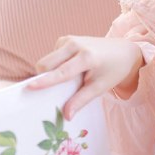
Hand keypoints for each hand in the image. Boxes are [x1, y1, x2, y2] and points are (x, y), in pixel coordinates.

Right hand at [27, 36, 143, 118]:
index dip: (45, 81)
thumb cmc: (113, 70)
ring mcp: (69, 39)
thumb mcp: (100, 87)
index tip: (30, 87)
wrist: (124, 51)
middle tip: (54, 90)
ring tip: (71, 78)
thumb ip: (81, 100)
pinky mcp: (65, 39)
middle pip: (46, 64)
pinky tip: (71, 68)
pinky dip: (55, 65)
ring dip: (51, 71)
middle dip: (44, 77)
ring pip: (47, 60)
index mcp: (87, 57)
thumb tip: (66, 115)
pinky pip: (52, 56)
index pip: (62, 72)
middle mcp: (76, 44)